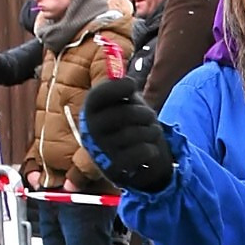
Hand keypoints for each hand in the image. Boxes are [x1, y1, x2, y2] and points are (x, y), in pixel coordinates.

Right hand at [81, 77, 173, 191]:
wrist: (130, 161)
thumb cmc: (127, 123)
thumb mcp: (124, 102)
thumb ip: (122, 88)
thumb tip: (122, 76)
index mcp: (91, 110)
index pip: (98, 95)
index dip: (117, 87)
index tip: (132, 85)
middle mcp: (91, 130)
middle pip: (124, 114)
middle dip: (145, 113)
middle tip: (151, 116)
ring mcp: (102, 150)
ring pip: (135, 134)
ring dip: (152, 131)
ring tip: (152, 132)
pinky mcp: (113, 169)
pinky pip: (140, 152)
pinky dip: (151, 150)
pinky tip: (149, 149)